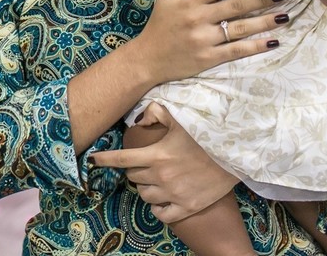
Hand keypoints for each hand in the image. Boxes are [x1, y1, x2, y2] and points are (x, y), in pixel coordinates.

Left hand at [90, 103, 236, 222]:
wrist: (234, 156)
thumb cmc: (206, 136)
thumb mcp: (181, 120)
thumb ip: (157, 113)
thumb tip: (141, 116)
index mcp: (156, 155)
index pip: (121, 159)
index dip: (104, 159)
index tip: (92, 160)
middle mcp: (161, 177)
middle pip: (133, 177)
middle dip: (134, 169)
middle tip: (143, 163)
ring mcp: (174, 194)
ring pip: (144, 195)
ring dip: (144, 187)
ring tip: (153, 180)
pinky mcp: (187, 207)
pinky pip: (161, 214)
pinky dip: (157, 207)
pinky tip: (160, 200)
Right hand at [135, 0, 285, 83]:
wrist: (148, 59)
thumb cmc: (159, 25)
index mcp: (190, 1)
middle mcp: (199, 18)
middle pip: (236, 6)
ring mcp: (205, 39)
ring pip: (240, 28)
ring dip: (264, 22)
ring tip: (285, 15)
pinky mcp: (209, 58)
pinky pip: (237, 51)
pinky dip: (256, 46)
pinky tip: (273, 41)